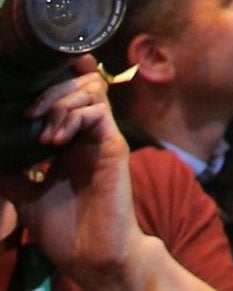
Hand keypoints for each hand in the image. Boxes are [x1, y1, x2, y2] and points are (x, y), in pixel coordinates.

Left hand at [0, 67, 150, 288]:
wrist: (91, 253)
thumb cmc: (66, 227)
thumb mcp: (27, 196)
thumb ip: (14, 174)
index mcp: (73, 141)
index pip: (72, 94)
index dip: (56, 83)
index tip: (29, 95)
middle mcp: (90, 134)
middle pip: (83, 83)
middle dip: (53, 91)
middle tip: (30, 116)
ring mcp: (104, 138)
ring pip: (93, 90)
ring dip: (61, 104)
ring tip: (43, 133)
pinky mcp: (113, 146)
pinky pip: (99, 114)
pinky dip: (74, 117)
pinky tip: (55, 140)